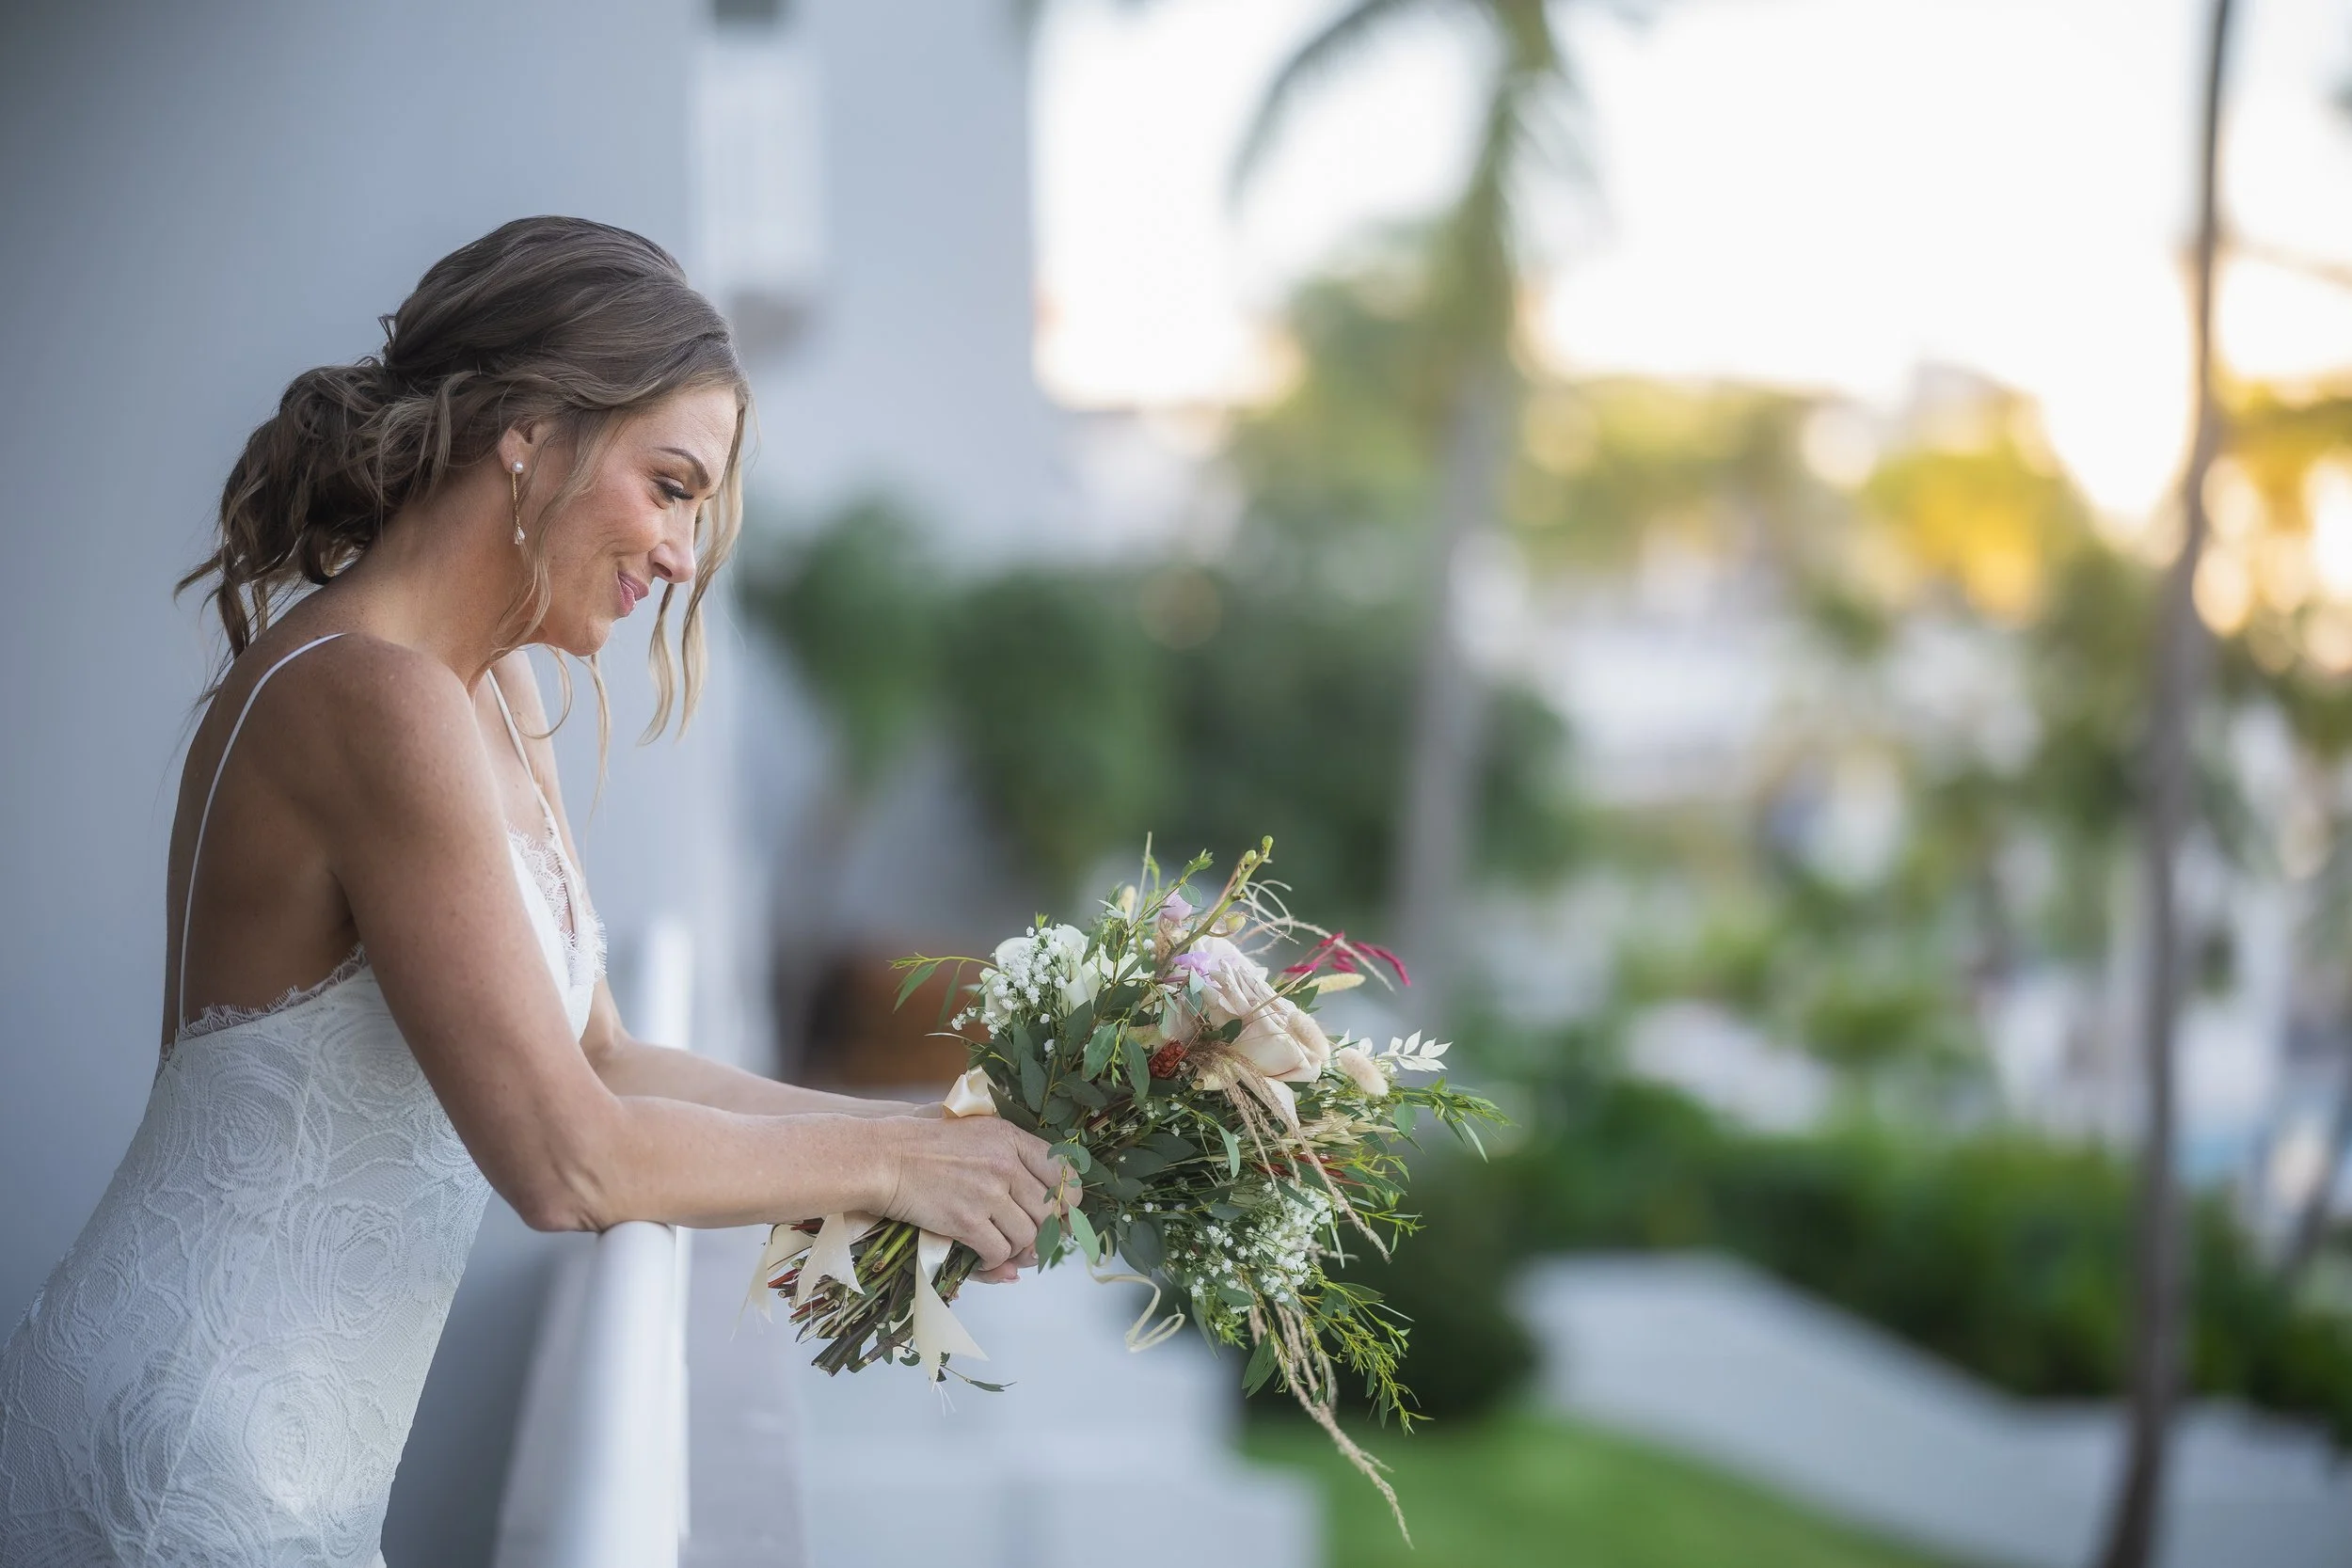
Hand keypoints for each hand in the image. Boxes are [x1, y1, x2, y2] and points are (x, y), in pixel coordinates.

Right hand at [872, 1114, 1081, 1272]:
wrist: (883, 1158)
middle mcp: (1006, 1164)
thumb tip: (1037, 1199)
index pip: (1062, 1173)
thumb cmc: (923, 1144)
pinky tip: (982, 1258)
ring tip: (1003, 1250)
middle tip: (1029, 1242)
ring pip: (1027, 1236)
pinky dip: (994, 1263)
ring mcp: (987, 1193)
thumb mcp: (974, 1132)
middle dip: (1043, 1233)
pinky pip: (998, 1252)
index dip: (1065, 1200)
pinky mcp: (966, 1220)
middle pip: (1048, 1211)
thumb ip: (1008, 1157)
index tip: (1057, 1213)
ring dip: (1018, 1250)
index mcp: (1010, 1138)